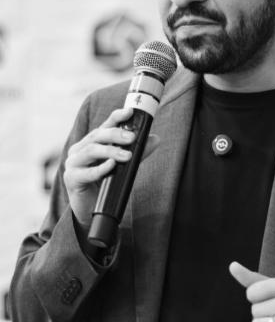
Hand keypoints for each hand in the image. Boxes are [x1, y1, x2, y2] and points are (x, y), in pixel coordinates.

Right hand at [64, 107, 158, 227]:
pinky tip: (111, 166)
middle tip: (132, 138)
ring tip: (127, 155)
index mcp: (92, 143)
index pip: (104, 126)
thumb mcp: (124, 166)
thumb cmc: (105, 185)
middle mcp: (80, 149)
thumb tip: (155, 139)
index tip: (129, 111)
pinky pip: (86, 172)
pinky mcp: (71, 178)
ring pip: (91, 151)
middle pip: (97, 136)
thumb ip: (137, 153)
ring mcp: (73, 163)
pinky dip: (100, 169)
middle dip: (115, 134)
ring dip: (110, 151)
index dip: (116, 117)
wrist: (89, 210)